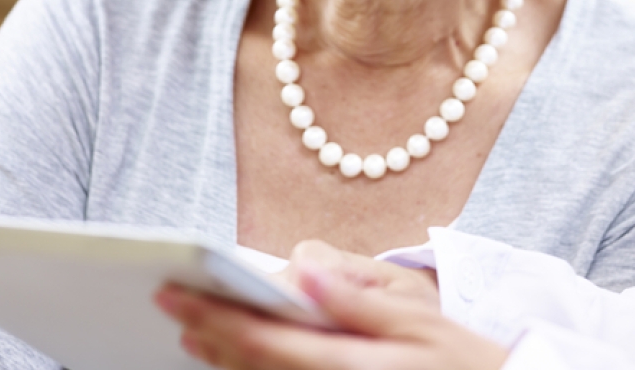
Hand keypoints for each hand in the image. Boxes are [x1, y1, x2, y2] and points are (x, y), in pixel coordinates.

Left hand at [154, 240, 507, 369]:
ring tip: (196, 335)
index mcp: (352, 367)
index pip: (267, 343)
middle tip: (172, 305)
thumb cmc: (462, 360)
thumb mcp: (418, 319)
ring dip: (225, 362)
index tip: (179, 294)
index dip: (217, 317)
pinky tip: (240, 362)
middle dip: (211, 336)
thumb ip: (357, 301)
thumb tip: (303, 274)